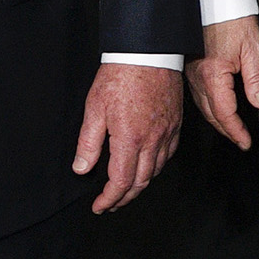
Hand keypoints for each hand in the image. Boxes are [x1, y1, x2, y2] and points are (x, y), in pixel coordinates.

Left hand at [72, 62, 183, 212]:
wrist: (148, 52)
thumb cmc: (120, 76)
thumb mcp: (94, 108)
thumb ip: (88, 143)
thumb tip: (82, 169)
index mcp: (129, 138)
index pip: (121, 181)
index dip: (109, 199)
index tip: (100, 206)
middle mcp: (152, 140)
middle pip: (141, 181)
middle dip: (125, 197)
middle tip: (111, 203)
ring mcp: (167, 132)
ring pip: (156, 170)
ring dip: (140, 184)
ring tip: (126, 189)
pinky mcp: (175, 123)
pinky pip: (168, 154)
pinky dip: (156, 167)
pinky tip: (148, 166)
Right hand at [184, 16, 258, 149]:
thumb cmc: (232, 19)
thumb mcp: (253, 48)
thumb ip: (257, 78)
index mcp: (213, 75)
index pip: (225, 114)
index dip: (236, 131)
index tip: (245, 142)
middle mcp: (198, 77)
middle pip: (212, 114)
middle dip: (227, 131)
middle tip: (240, 141)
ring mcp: (192, 73)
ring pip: (203, 106)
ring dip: (217, 121)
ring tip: (231, 130)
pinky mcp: (191, 67)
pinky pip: (198, 95)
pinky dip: (209, 107)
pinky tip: (216, 108)